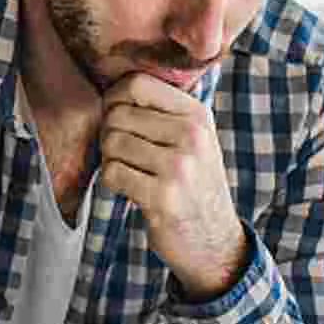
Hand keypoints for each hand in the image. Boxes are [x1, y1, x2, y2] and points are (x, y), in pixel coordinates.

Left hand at [99, 73, 246, 299]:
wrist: (214, 239)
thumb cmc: (192, 183)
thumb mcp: (192, 138)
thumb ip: (160, 110)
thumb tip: (109, 87)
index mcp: (196, 115)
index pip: (137, 84)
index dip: (114, 98)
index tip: (116, 117)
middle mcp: (192, 136)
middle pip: (117, 115)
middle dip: (109, 133)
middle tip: (124, 154)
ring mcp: (179, 167)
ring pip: (112, 143)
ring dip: (111, 159)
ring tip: (130, 171)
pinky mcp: (162, 197)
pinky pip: (112, 172)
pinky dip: (112, 182)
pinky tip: (129, 190)